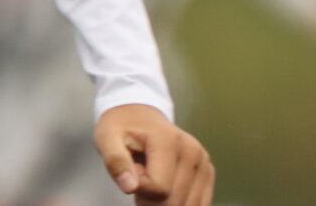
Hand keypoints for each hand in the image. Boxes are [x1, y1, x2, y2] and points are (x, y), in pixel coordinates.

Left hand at [94, 103, 212, 205]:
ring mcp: (204, 162)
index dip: (138, 187)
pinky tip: (167, 186)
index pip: (157, 188)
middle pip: (173, 201)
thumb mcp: (107, 138)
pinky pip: (198, 204)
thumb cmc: (122, 129)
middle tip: (139, 174)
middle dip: (150, 199)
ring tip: (152, 177)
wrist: (139, 117)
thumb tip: (130, 186)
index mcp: (169, 140)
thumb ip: (115, 161)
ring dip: (163, 201)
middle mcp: (192, 151)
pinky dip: (178, 202)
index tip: (131, 169)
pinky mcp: (208, 172)